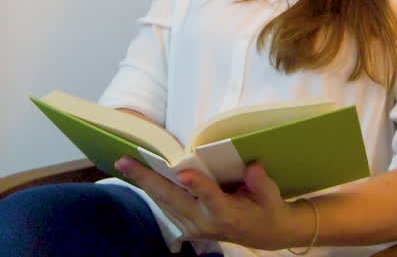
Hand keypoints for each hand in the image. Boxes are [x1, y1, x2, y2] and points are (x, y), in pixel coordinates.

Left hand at [114, 157, 309, 248]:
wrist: (265, 234)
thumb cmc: (269, 210)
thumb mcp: (273, 197)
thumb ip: (261, 183)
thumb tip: (252, 166)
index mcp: (228, 214)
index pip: (211, 198)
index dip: (198, 186)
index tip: (183, 172)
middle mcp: (205, 222)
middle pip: (174, 199)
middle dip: (148, 179)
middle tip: (125, 162)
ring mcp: (193, 227)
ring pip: (164, 202)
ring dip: (143, 183)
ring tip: (124, 163)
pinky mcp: (186, 226)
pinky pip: (165, 206)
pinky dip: (151, 189)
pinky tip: (137, 174)